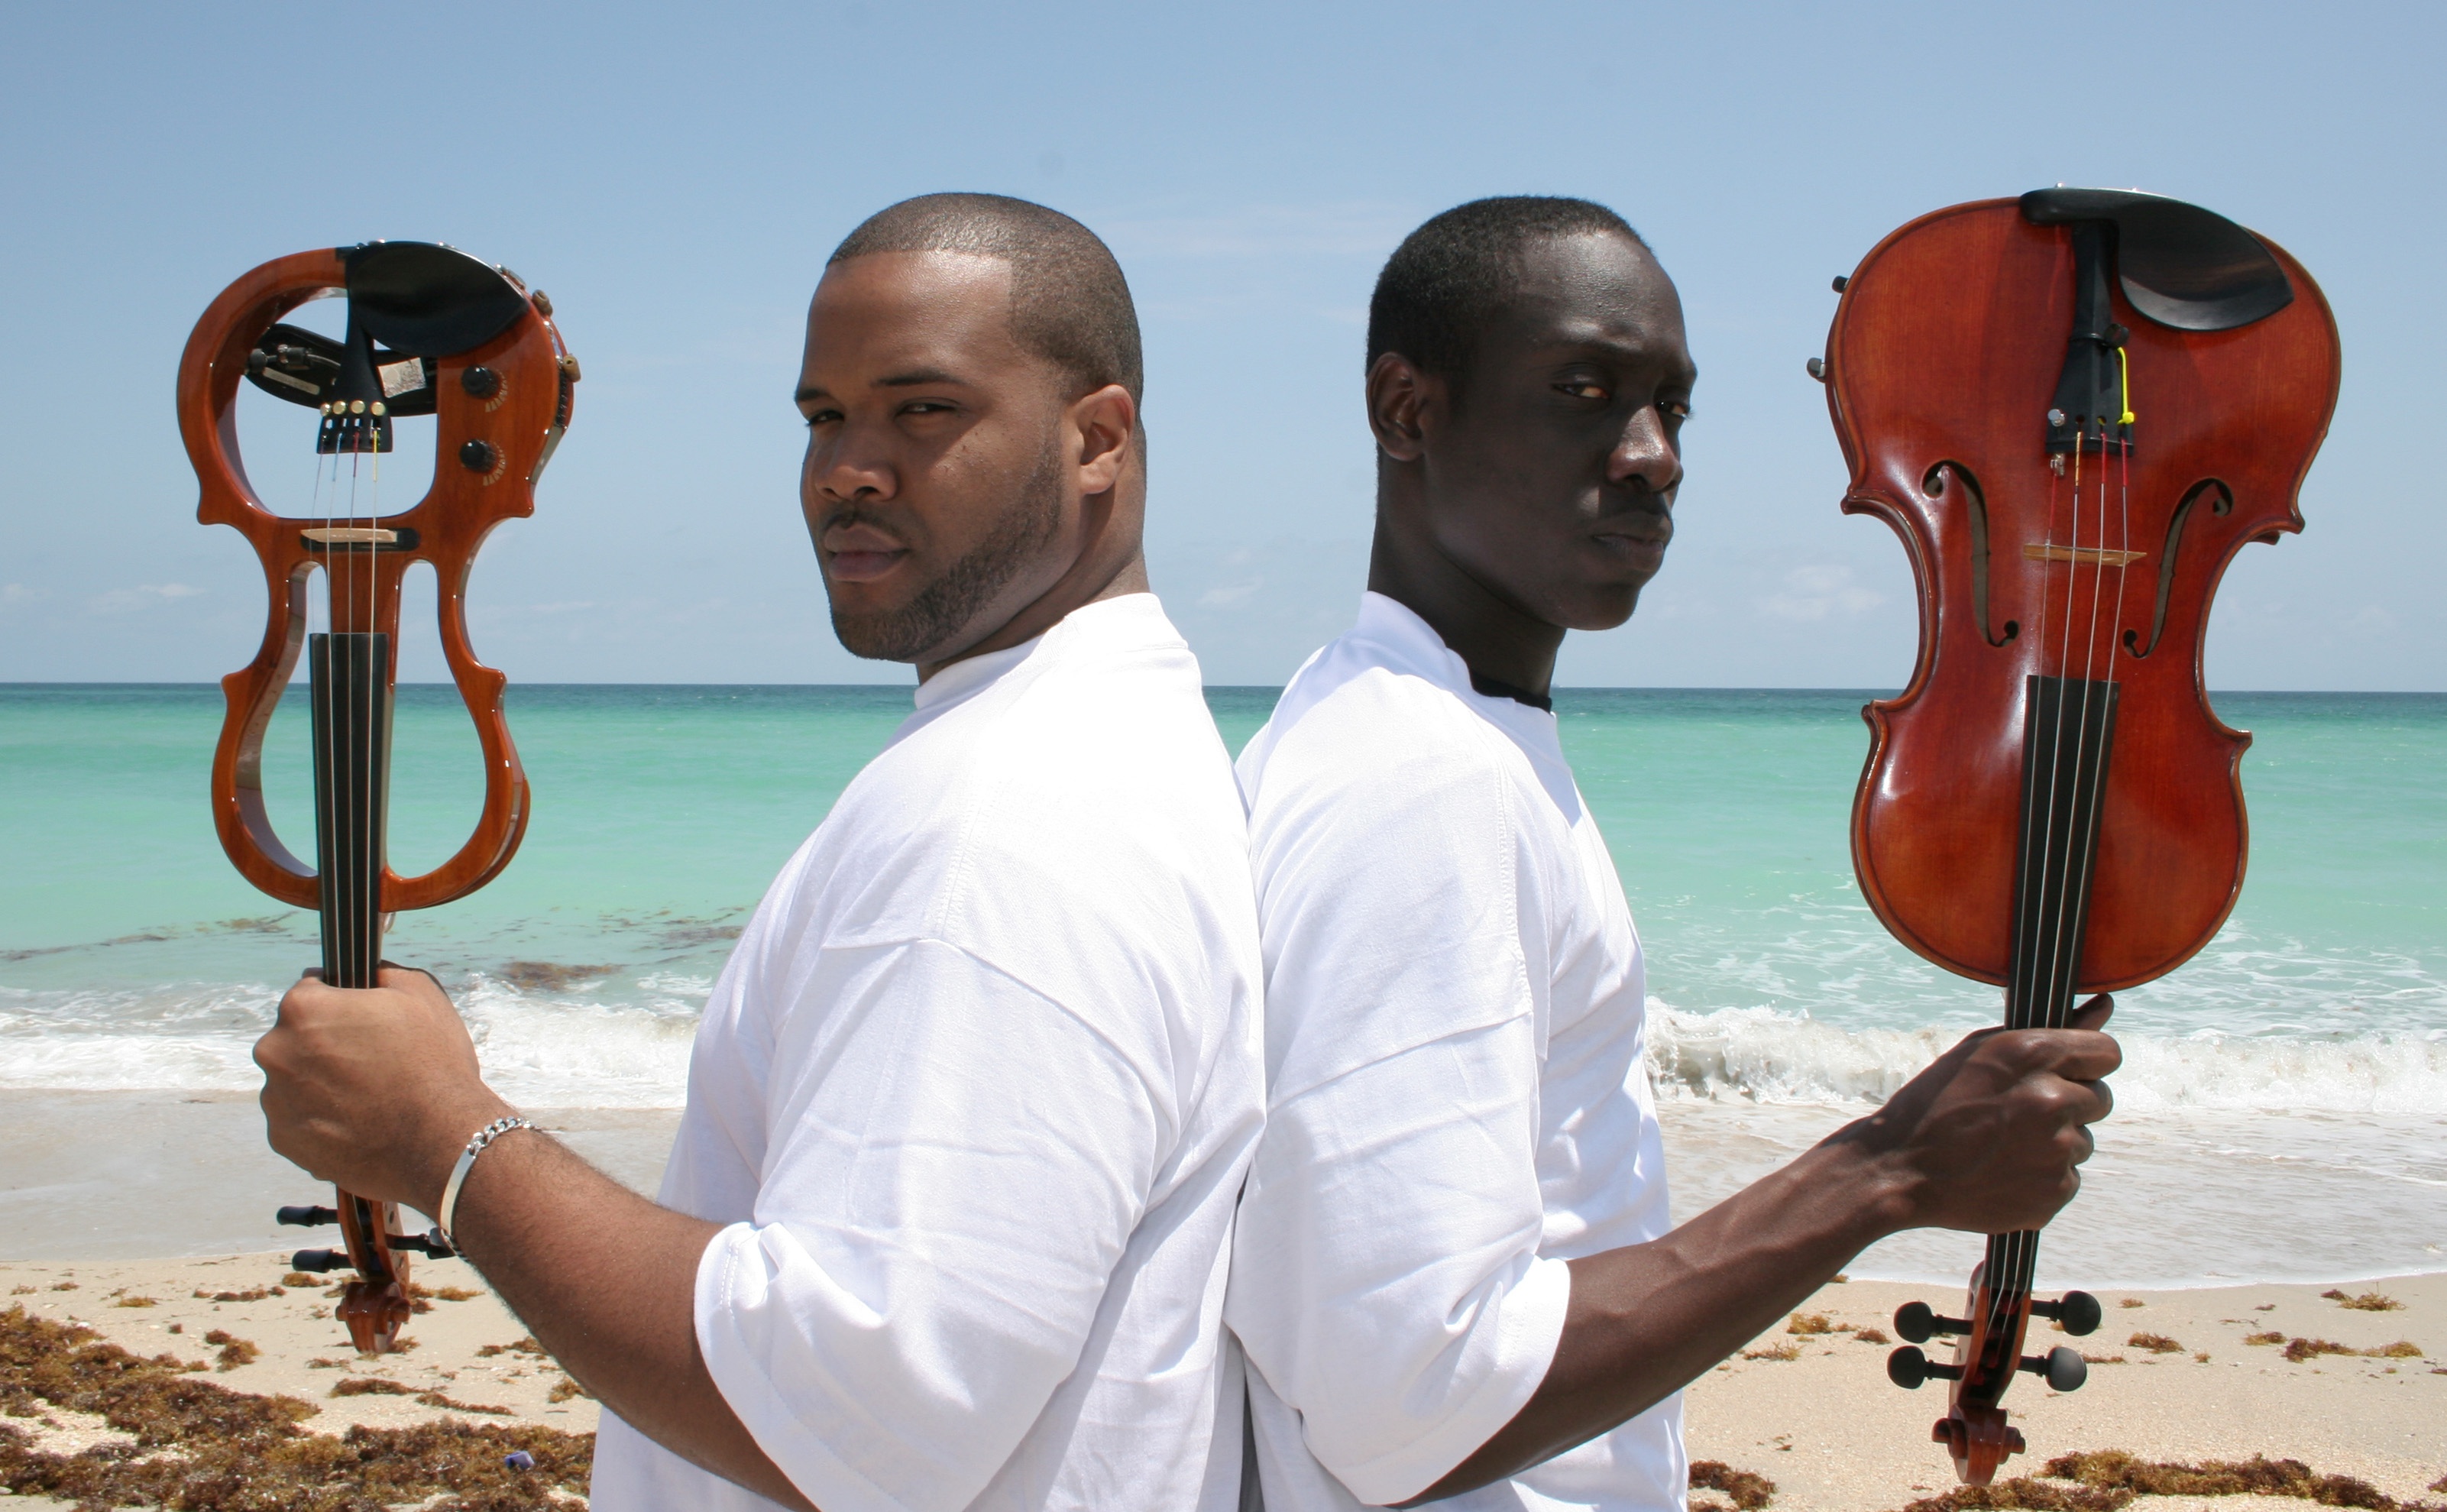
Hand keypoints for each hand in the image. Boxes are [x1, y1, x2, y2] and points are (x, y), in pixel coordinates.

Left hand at [255, 964, 514, 1215]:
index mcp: (302, 1009)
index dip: (340, 1003)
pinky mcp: (283, 1141)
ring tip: (367, 1097)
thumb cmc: (433, 1063)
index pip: (308, 991)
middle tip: (370, 1062)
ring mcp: (275, 1100)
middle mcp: (276, 1052)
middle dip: (324, 1045)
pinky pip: (296, 1120)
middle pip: (294, 1038)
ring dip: (319, 1083)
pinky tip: (357, 1122)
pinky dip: (320, 1120)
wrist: (441, 1141)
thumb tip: (366, 972)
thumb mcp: (420, 993)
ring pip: (294, 1081)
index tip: (363, 1021)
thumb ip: (381, 973)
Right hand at [1837, 995, 2118, 1236]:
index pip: (2108, 1051)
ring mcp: (2058, 1150)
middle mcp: (2053, 1099)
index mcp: (2034, 1055)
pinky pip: (2067, 1178)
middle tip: (2022, 1114)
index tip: (2070, 1072)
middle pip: (2101, 1099)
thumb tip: (2106, 1004)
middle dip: (2070, 1104)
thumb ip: (2050, 1029)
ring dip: (2054, 1143)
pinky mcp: (2056, 1192)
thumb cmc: (1936, 1103)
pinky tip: (2003, 1171)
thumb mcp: (1981, 1052)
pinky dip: (2043, 1177)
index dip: (2088, 1062)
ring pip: (2082, 1141)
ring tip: (2002, 1146)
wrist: (1899, 1170)